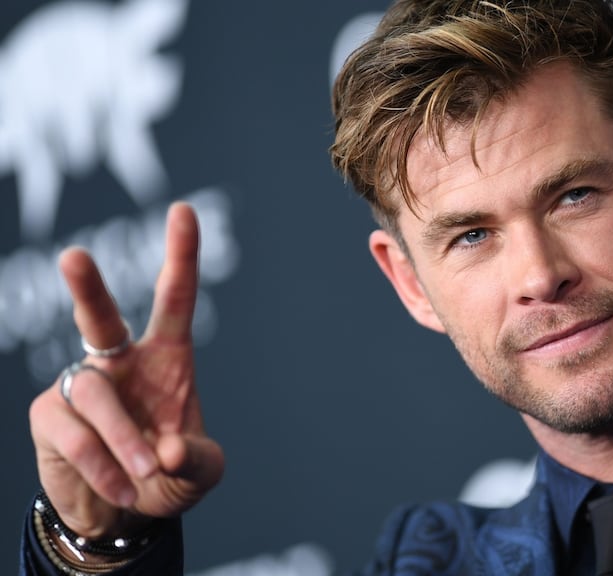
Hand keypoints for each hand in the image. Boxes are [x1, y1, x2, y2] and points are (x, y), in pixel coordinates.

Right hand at [29, 202, 223, 538]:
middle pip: (99, 317)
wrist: (124, 513)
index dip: (180, 256)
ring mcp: (80, 386)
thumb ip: (196, 460)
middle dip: (87, 287)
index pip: (174, 299)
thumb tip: (169, 449)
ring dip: (123, 440)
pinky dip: (102, 464)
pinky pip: (74, 435)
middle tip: (73, 256)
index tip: (183, 211)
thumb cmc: (167, 474)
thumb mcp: (199, 470)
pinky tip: (121, 489)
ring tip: (145, 474)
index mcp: (166, 358)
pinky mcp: (50, 417)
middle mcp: (119, 361)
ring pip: (95, 396)